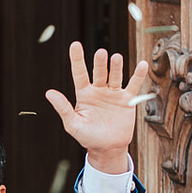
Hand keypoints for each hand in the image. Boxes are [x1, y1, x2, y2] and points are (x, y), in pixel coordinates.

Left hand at [44, 42, 149, 172]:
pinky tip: (143, 65)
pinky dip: (139, 75)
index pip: (79, 73)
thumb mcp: (73, 124)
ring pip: (115, 76)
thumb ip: (63, 108)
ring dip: (116, 67)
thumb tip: (48, 93)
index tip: (75, 44)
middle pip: (99, 73)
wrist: (107, 148)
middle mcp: (98, 90)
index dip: (77, 59)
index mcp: (84, 94)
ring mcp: (113, 93)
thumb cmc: (88, 137)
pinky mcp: (127, 100)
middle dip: (100, 63)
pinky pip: (134, 85)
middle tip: (101, 53)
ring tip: (115, 58)